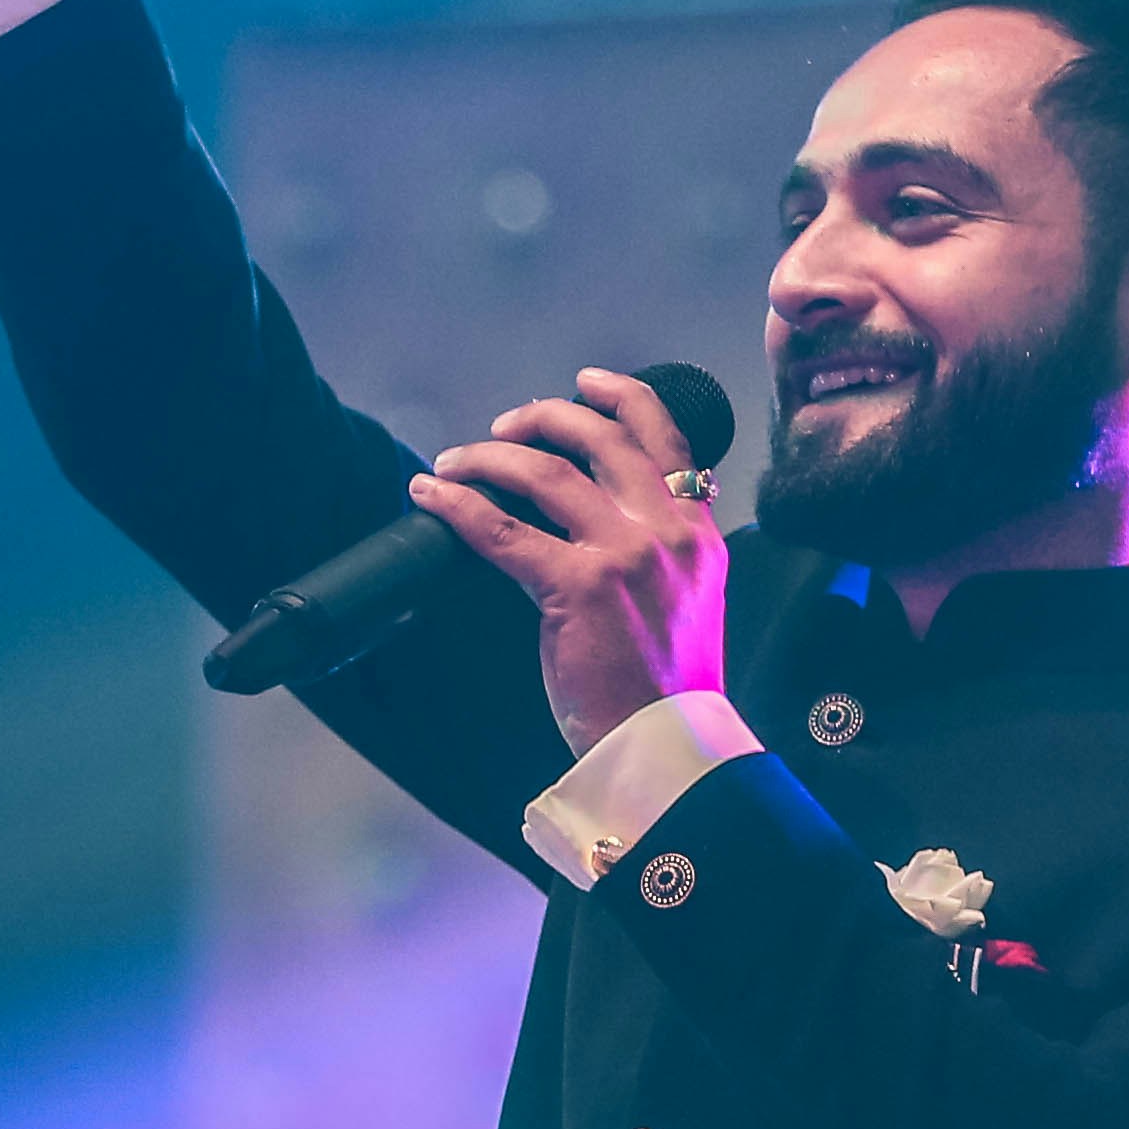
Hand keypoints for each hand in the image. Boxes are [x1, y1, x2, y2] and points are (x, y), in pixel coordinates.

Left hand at [408, 370, 733, 752]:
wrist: (669, 745)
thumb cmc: (666, 688)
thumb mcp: (691, 600)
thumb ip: (662, 551)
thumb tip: (601, 518)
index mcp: (698, 532)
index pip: (666, 438)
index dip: (621, 397)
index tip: (585, 384)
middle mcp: (667, 531)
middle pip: (600, 437)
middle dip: (543, 417)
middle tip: (504, 425)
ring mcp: (623, 554)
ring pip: (545, 471)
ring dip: (488, 455)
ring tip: (455, 460)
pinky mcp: (577, 586)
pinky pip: (501, 528)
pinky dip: (457, 504)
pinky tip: (431, 495)